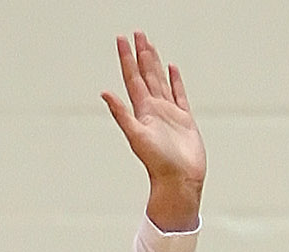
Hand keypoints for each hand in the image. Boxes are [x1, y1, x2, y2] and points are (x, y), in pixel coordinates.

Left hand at [102, 32, 204, 230]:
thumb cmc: (158, 164)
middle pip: (146, 75)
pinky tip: (171, 69)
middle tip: (137, 34)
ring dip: (155, 63)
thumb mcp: (136, 135)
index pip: (132, 78)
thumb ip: (121, 113)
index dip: (127, 59)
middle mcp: (154, 110)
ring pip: (160, 81)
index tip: (122, 39)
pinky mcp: (184, 120)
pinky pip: (179, 94)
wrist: (179, 181)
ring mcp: (169, 114)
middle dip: (141, 54)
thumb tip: (104, 93)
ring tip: (150, 46)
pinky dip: (175, 81)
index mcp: (142, 111)